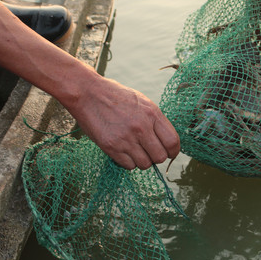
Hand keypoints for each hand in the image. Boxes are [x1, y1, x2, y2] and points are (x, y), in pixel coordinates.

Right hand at [65, 75, 179, 169]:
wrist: (88, 93)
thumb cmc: (115, 96)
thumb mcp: (141, 102)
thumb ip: (154, 120)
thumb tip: (165, 141)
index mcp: (152, 113)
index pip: (173, 141)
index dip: (173, 151)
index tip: (169, 153)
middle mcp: (141, 127)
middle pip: (160, 157)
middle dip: (156, 157)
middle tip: (149, 152)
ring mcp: (126, 138)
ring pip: (145, 164)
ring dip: (142, 161)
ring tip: (134, 151)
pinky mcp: (112, 147)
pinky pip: (129, 166)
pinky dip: (128, 162)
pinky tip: (123, 151)